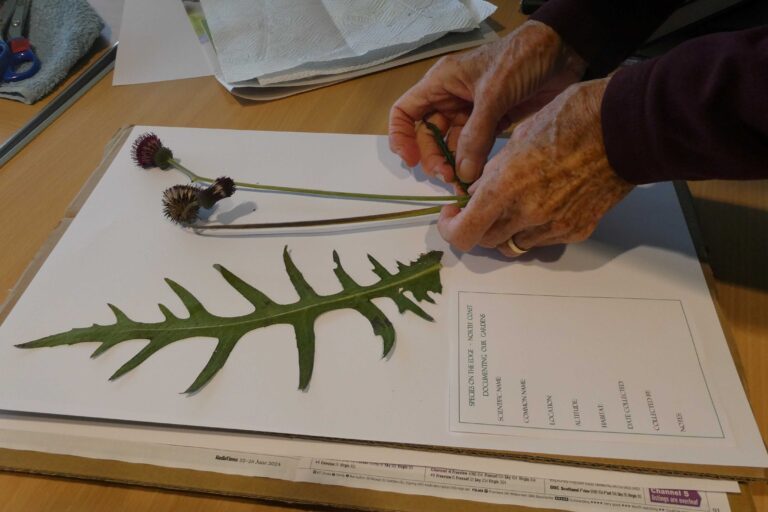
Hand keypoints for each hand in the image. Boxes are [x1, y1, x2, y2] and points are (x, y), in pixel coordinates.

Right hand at [389, 20, 585, 185]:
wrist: (562, 52)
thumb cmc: (521, 59)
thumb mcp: (493, 95)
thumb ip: (476, 135)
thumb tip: (462, 174)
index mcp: (441, 83)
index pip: (405, 112)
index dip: (401, 137)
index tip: (411, 160)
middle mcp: (451, 98)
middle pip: (428, 135)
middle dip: (433, 158)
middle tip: (448, 177)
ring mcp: (472, 112)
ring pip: (452, 144)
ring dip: (454, 164)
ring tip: (463, 182)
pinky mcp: (493, 122)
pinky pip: (475, 147)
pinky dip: (473, 162)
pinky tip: (477, 175)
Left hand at [436, 78, 634, 256]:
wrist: (625, 127)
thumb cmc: (572, 118)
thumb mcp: (518, 136)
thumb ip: (494, 171)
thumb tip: (479, 189)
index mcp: (506, 187)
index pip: (464, 233)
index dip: (451, 228)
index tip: (451, 214)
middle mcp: (528, 214)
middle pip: (486, 241)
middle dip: (476, 226)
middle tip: (478, 206)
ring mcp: (555, 226)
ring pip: (514, 244)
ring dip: (505, 230)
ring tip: (511, 205)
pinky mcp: (578, 229)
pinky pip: (544, 240)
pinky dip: (534, 229)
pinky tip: (542, 203)